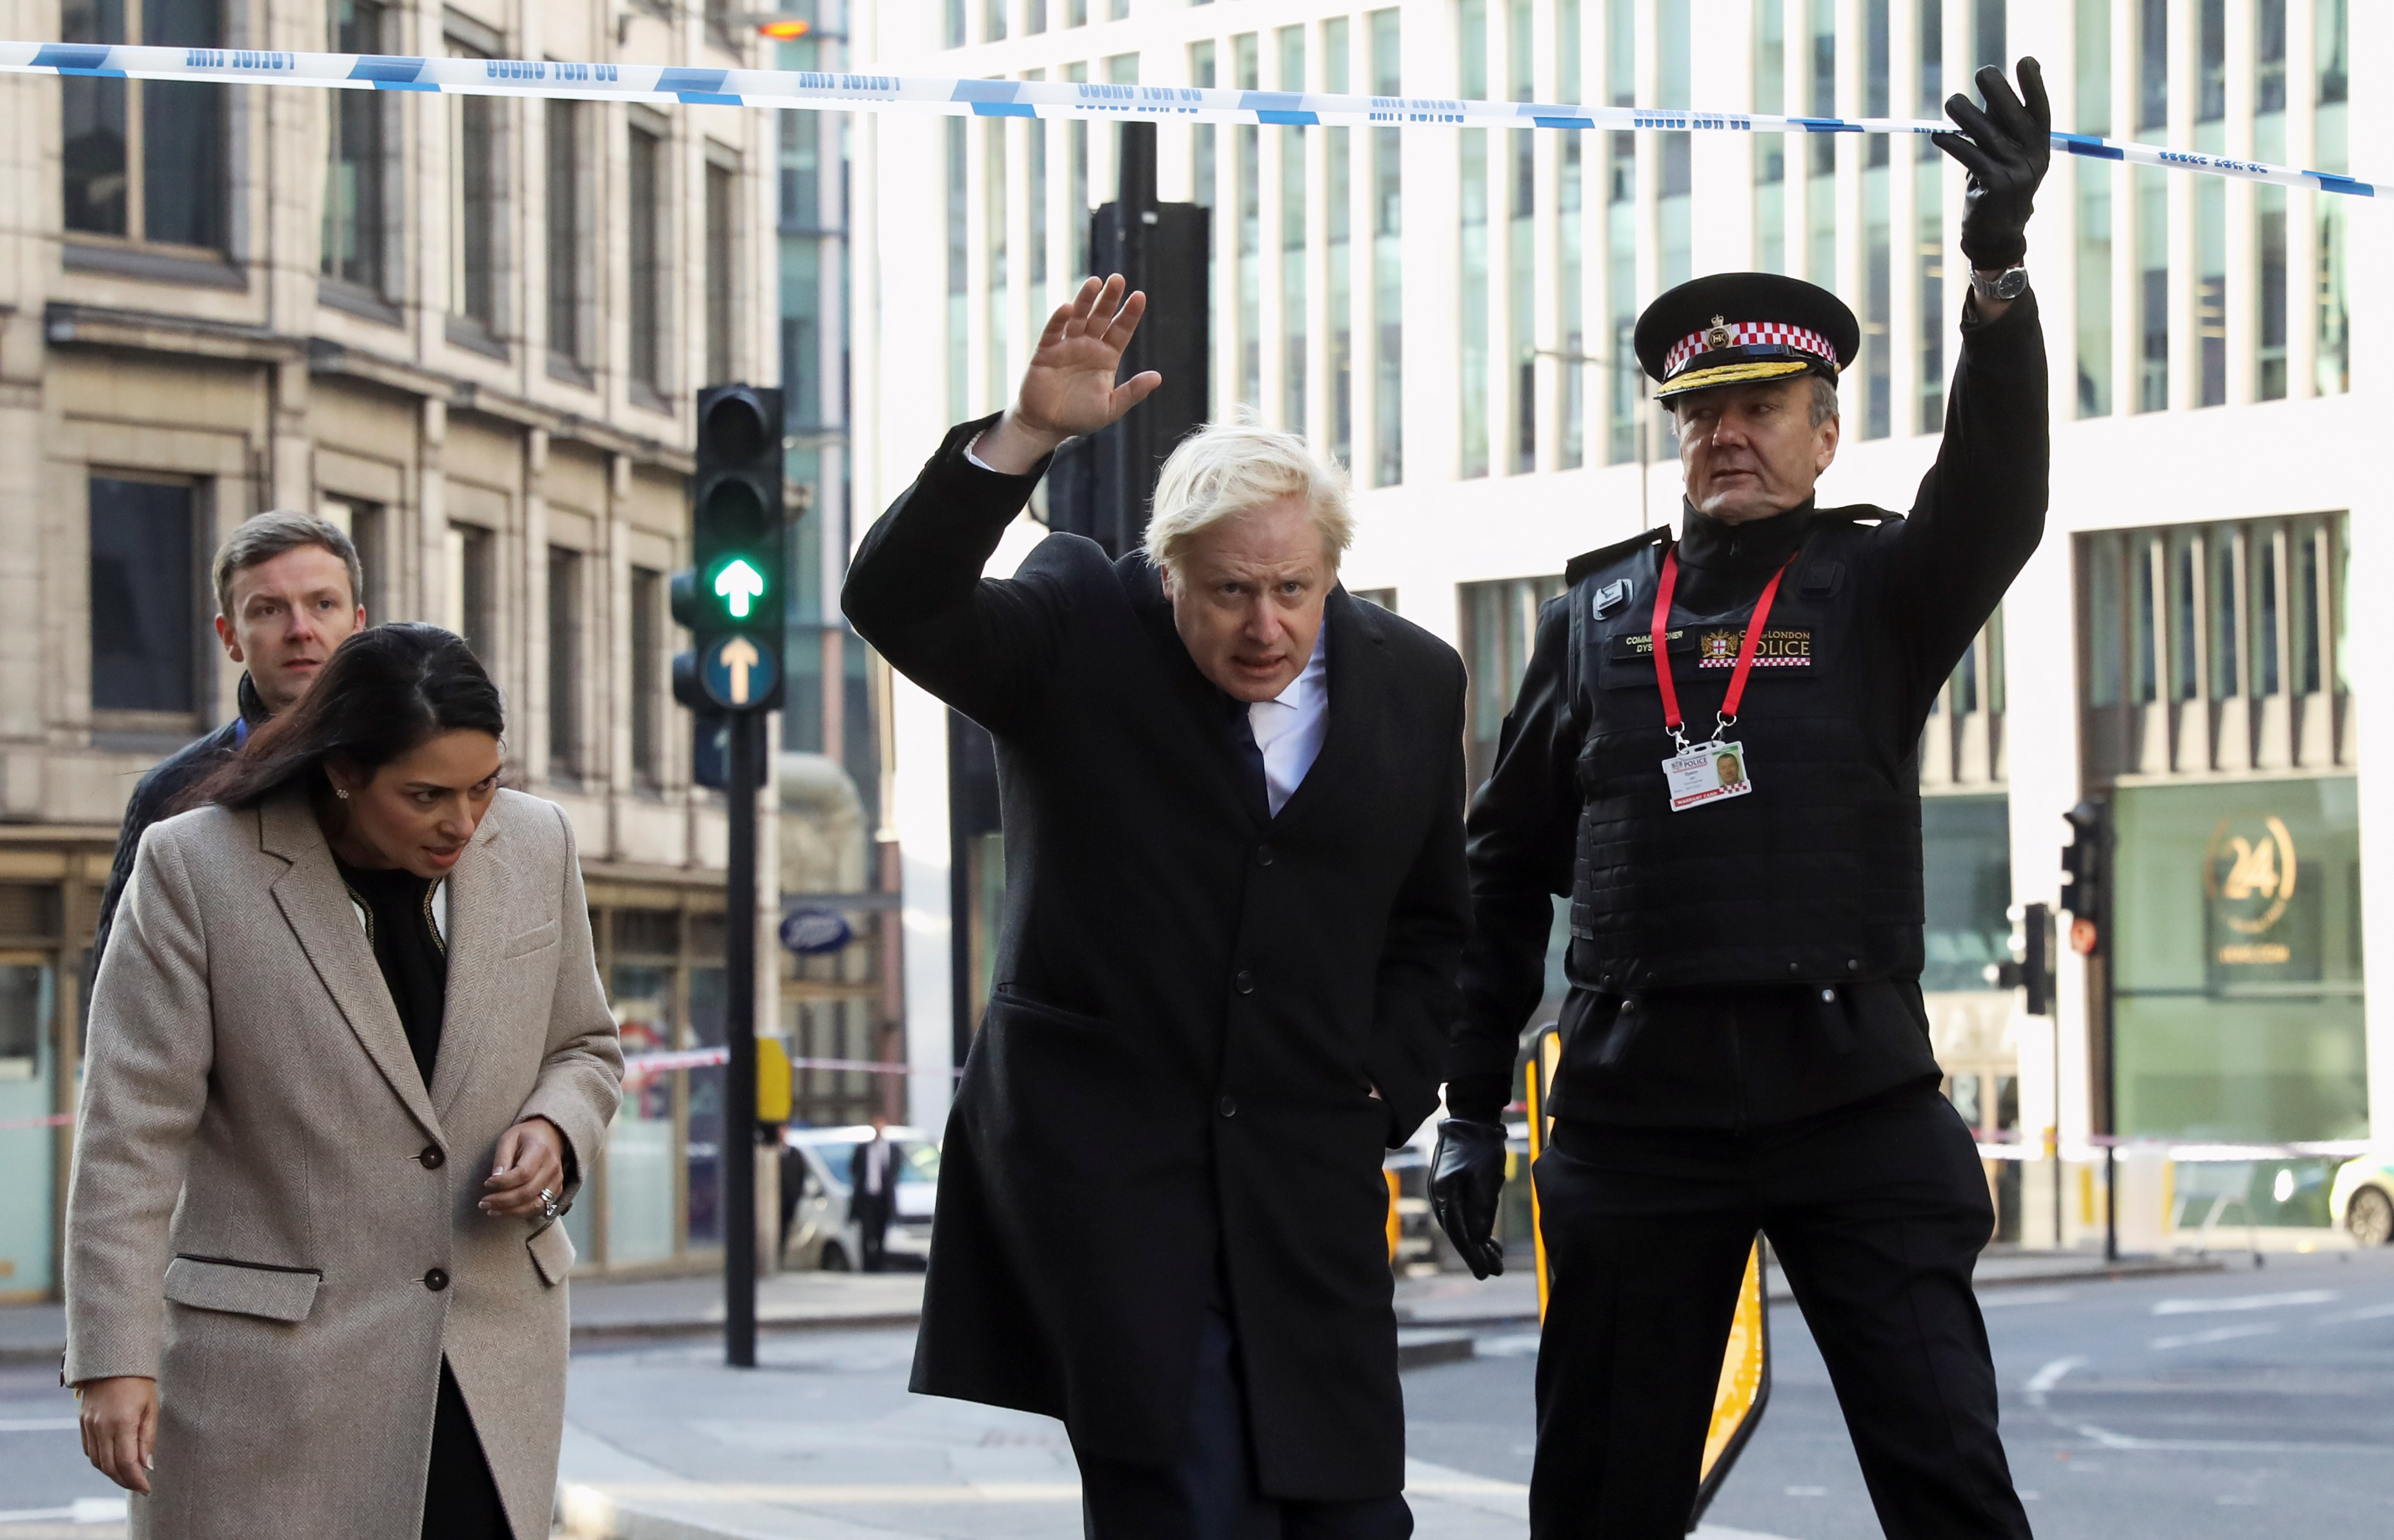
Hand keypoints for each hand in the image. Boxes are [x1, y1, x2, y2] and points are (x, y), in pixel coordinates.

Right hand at [78, 1376, 155, 1493]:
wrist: (113, 1361)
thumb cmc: (139, 1383)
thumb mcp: (151, 1408)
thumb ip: (147, 1439)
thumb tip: (147, 1466)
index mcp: (121, 1423)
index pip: (126, 1462)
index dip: (136, 1480)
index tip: (147, 1489)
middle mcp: (101, 1427)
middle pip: (109, 1467)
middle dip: (125, 1481)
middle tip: (140, 1487)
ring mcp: (89, 1426)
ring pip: (97, 1462)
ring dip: (112, 1474)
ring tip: (129, 1478)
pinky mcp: (82, 1423)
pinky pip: (90, 1451)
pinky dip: (101, 1461)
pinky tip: (113, 1463)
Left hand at [481, 1116, 566, 1218]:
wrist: (550, 1135)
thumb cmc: (526, 1136)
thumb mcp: (509, 1138)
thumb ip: (502, 1158)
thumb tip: (495, 1179)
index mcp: (540, 1150)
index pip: (523, 1173)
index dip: (503, 1183)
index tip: (487, 1183)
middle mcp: (552, 1167)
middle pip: (528, 1192)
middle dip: (503, 1201)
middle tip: (483, 1203)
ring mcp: (556, 1180)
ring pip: (535, 1205)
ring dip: (511, 1211)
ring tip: (492, 1210)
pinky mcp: (557, 1190)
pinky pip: (540, 1208)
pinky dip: (521, 1212)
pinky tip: (506, 1210)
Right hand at [973, 274, 1162, 472]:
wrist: (1046, 426)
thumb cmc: (1079, 417)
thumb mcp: (1110, 408)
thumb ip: (1132, 392)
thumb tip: (1157, 377)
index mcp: (1106, 357)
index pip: (1121, 330)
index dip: (1130, 314)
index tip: (1139, 296)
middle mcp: (1088, 346)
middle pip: (1101, 317)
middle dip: (1109, 298)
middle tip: (1118, 279)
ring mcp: (1066, 346)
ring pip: (1078, 318)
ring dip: (1085, 300)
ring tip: (1095, 282)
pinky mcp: (1046, 351)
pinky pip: (1053, 332)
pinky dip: (1059, 320)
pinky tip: (1067, 308)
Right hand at [1430, 1119, 1509, 1279]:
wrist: (1472, 1119)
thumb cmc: (1481, 1145)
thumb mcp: (1486, 1177)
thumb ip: (1481, 1208)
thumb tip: (1477, 1239)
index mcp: (1444, 1192)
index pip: (1457, 1231)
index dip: (1471, 1255)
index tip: (1484, 1273)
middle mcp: (1440, 1195)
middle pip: (1458, 1232)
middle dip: (1476, 1253)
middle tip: (1495, 1271)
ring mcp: (1444, 1192)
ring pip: (1461, 1225)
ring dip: (1478, 1243)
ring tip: (1496, 1261)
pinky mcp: (1453, 1188)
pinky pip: (1463, 1215)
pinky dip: (1476, 1228)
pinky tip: (1489, 1242)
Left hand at [1932, 57, 2050, 271]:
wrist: (1996, 235)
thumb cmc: (1996, 185)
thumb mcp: (2006, 154)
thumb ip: (2002, 123)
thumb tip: (1992, 83)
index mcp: (2040, 146)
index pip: (2041, 109)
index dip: (2034, 85)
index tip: (2026, 61)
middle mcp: (2034, 157)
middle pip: (2015, 115)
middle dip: (1998, 90)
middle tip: (1982, 71)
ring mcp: (2016, 172)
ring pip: (1986, 134)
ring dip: (1965, 115)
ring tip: (1951, 103)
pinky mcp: (1996, 185)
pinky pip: (1970, 156)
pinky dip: (1952, 143)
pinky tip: (1938, 136)